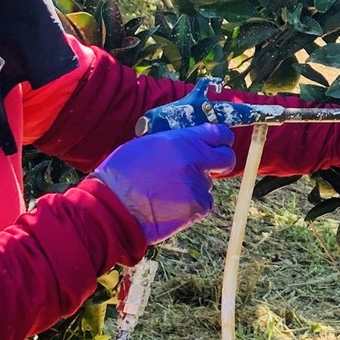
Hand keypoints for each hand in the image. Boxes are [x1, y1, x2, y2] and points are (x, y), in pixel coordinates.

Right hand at [92, 124, 233, 242]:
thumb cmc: (122, 174)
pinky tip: (171, 206)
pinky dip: (191, 206)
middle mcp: (193, 160)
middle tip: (212, 168)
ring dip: (195, 187)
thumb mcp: (146, 145)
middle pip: (226, 159)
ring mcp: (197, 184)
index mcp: (180, 140)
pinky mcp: (197, 207)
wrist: (114, 205)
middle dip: (222, 162)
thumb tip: (190, 146)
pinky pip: (203, 204)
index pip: (218, 133)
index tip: (223, 143)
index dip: (224, 139)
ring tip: (168, 193)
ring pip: (208, 184)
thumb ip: (173, 144)